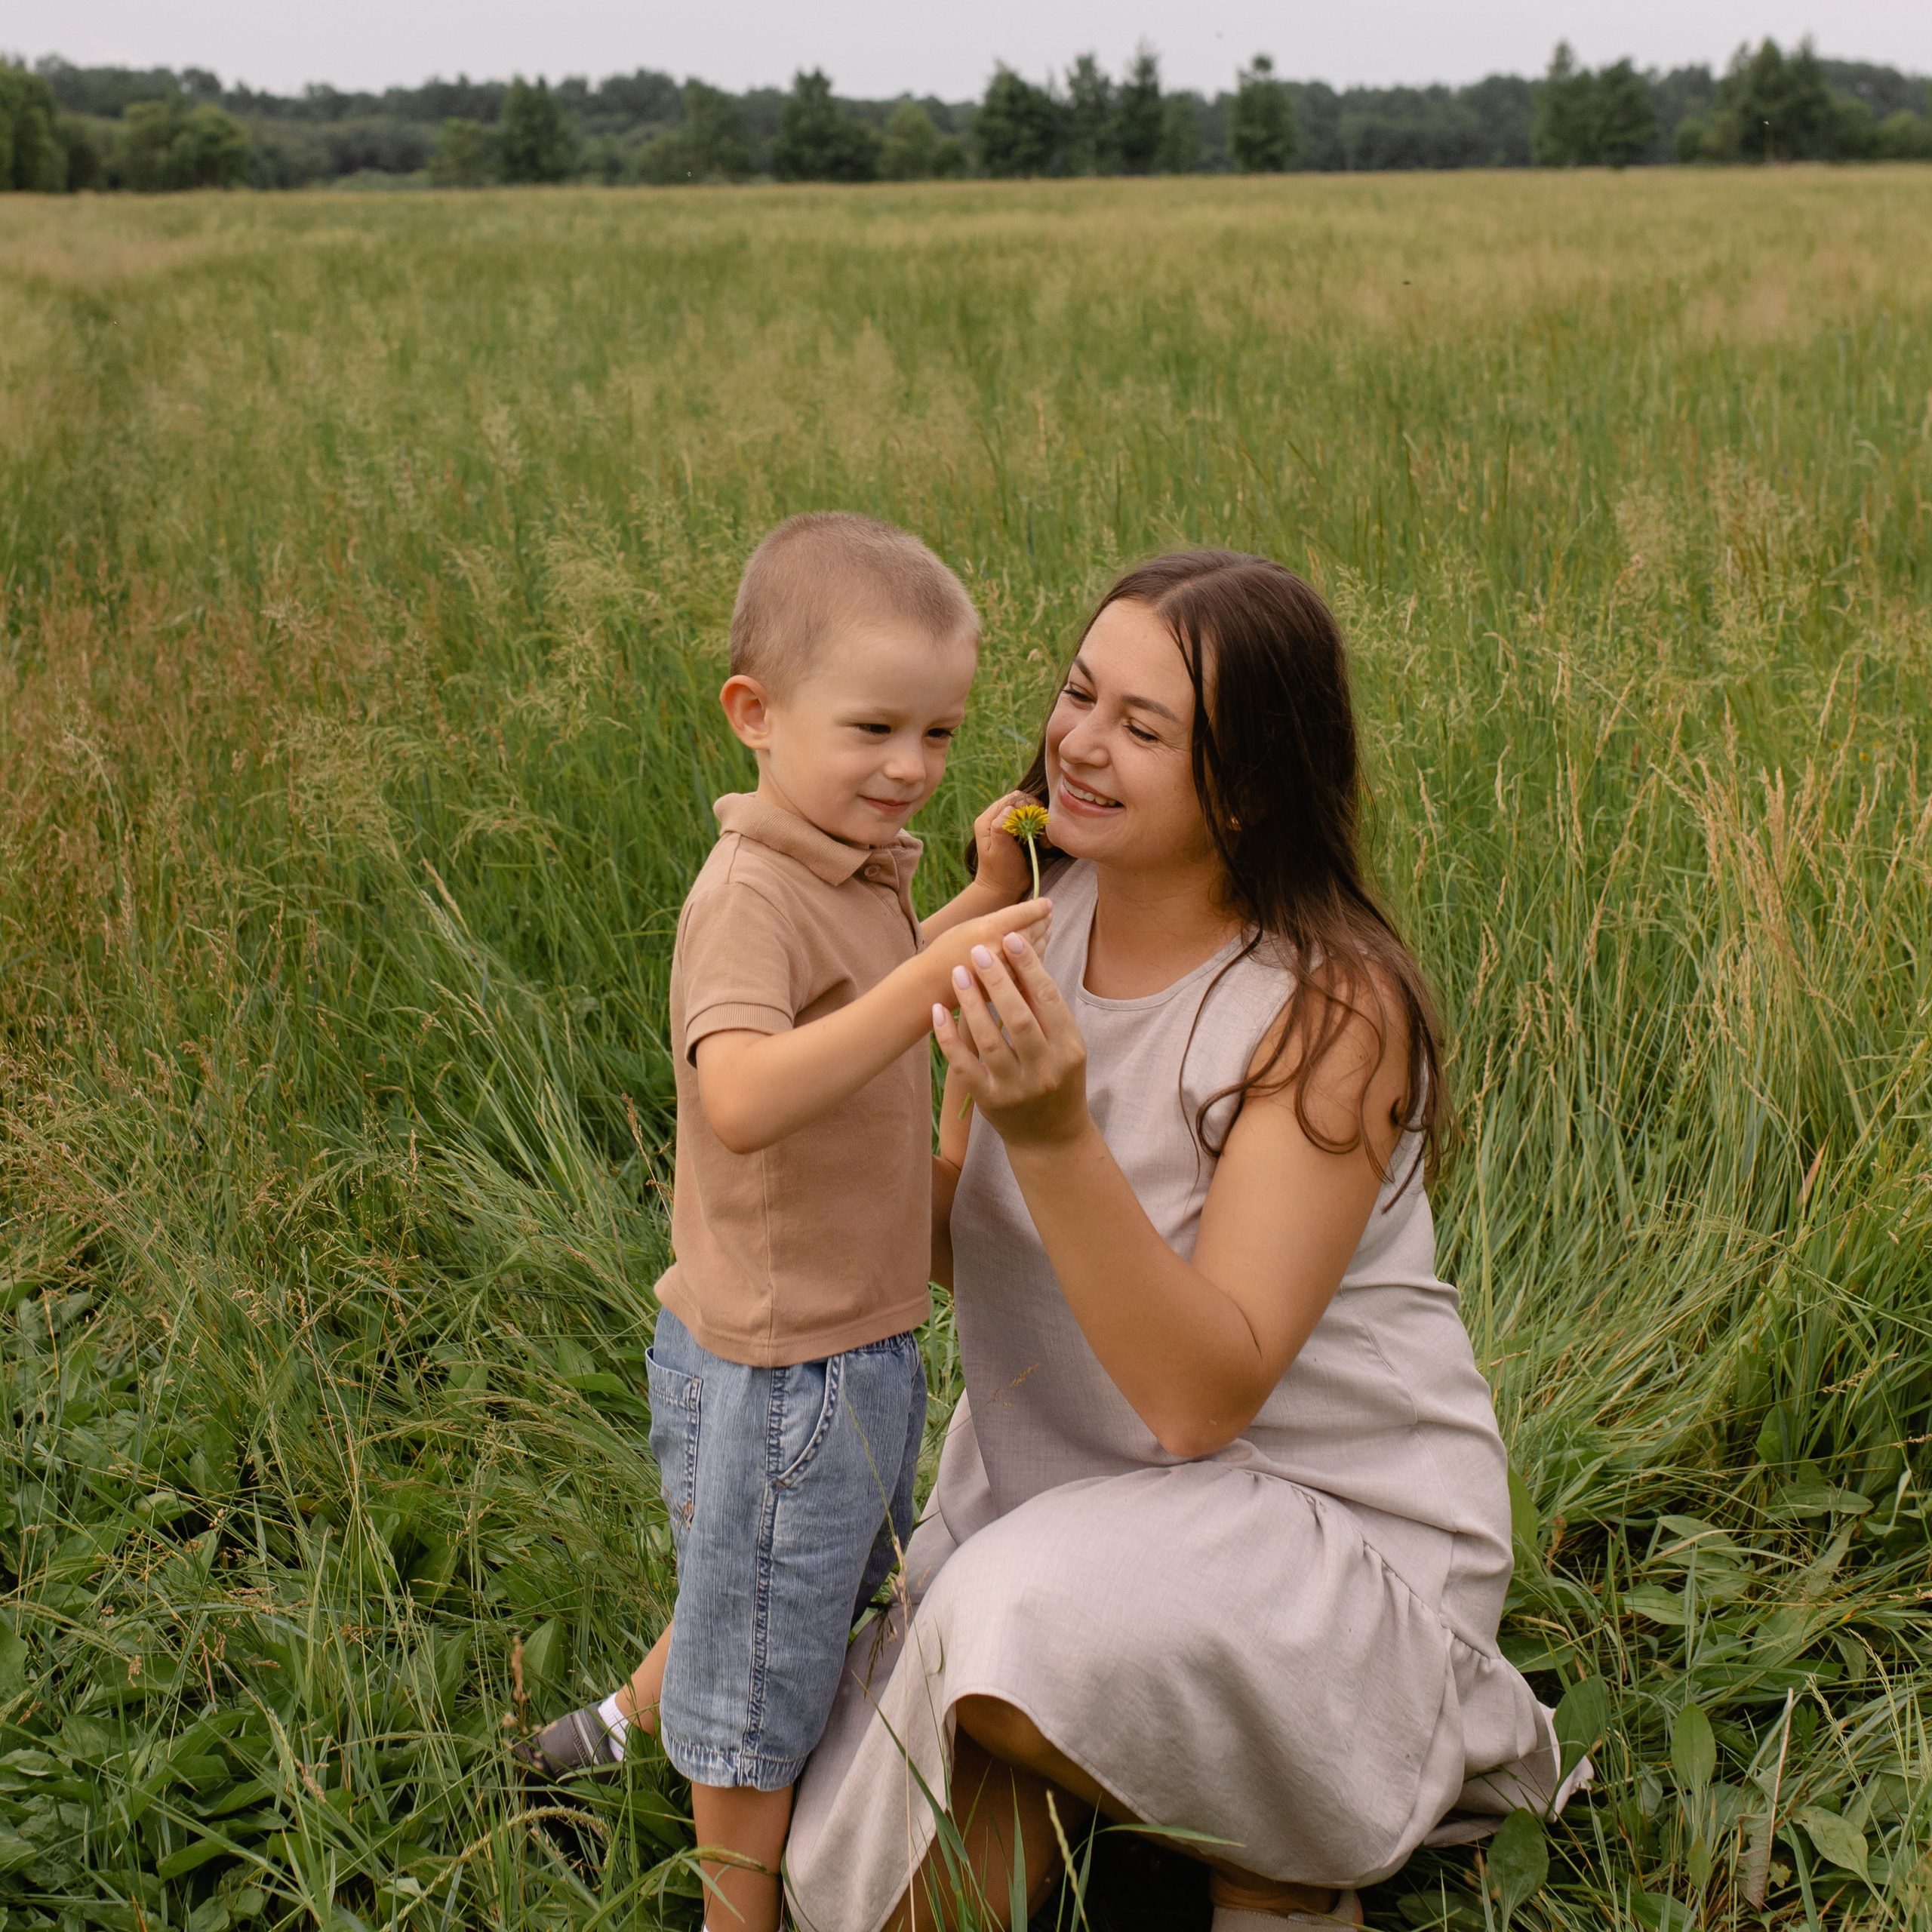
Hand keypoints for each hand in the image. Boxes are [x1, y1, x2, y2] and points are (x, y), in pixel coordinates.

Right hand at [923, 898, 1051, 995]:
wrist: (933, 983)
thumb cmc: (947, 950)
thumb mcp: (968, 926)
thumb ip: (996, 921)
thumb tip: (1023, 914)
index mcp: (989, 929)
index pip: (1023, 914)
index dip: (1039, 908)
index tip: (1048, 904)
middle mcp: (1000, 948)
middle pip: (1032, 931)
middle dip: (1042, 922)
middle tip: (1048, 915)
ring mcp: (1006, 970)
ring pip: (1034, 950)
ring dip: (1042, 938)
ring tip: (1046, 929)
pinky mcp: (1007, 986)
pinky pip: (1029, 969)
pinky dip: (1036, 957)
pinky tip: (1037, 950)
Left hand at [933, 930, 1088, 1150]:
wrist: (1052, 1139)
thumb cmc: (1058, 1081)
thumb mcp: (1065, 1047)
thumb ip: (1046, 1011)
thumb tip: (1024, 961)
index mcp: (1069, 1050)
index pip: (1049, 1000)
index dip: (1030, 967)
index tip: (1012, 939)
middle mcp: (1045, 1070)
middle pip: (1019, 1017)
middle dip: (998, 980)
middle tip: (979, 950)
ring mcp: (1016, 1088)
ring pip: (989, 1039)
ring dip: (970, 1003)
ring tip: (958, 973)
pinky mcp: (990, 1101)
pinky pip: (964, 1065)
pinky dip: (948, 1037)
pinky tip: (937, 1011)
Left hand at [966, 790, 1040, 903]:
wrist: (1004, 889)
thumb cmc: (1000, 871)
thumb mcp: (999, 848)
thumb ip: (1001, 826)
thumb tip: (1010, 809)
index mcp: (988, 820)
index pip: (1010, 800)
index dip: (1025, 805)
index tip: (1034, 820)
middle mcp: (998, 819)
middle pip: (1021, 802)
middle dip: (1034, 813)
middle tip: (1040, 828)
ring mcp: (1009, 826)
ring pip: (1029, 811)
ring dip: (1039, 822)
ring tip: (1043, 839)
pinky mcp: (1019, 834)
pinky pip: (1034, 823)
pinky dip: (1041, 831)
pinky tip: (1044, 844)